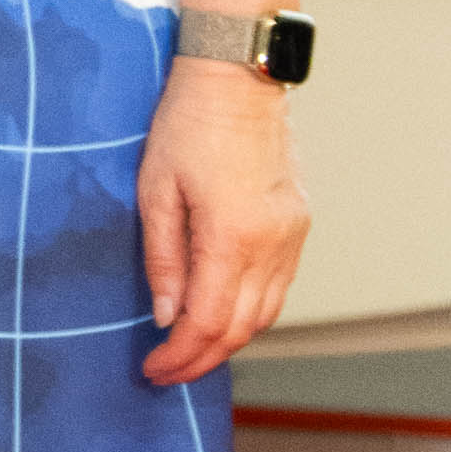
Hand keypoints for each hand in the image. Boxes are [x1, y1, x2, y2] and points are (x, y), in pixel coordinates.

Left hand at [136, 62, 307, 383]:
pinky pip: (278, 287)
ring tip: (189, 349)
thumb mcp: (155, 191)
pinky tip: (222, 312)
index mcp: (233, 238)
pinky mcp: (298, 225)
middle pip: (242, 329)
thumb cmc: (188, 126)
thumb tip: (167, 316)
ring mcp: (292, 236)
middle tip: (166, 371)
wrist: (238, 80)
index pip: (208, 323)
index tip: (152, 370)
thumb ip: (163, 260)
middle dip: (202, 360)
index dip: (180, 357)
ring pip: (266, 314)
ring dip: (229, 341)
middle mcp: (272, 245)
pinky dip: (250, 311)